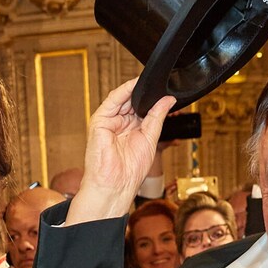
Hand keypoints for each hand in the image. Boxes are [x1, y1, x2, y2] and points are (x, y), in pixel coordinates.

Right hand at [67, 79, 175, 223]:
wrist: (116, 184)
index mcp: (131, 129)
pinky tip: (134, 85)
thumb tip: (168, 100)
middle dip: (144, 94)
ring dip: (135, 90)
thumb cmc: (130, 170)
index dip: (152, 99)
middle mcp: (119, 124)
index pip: (141, 108)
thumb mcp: (150, 138)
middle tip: (160, 85)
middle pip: (132, 102)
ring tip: (149, 83)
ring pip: (122, 99)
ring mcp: (109, 122)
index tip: (165, 90)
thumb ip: (157, 117)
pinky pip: (112, 101)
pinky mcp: (99, 121)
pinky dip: (123, 91)